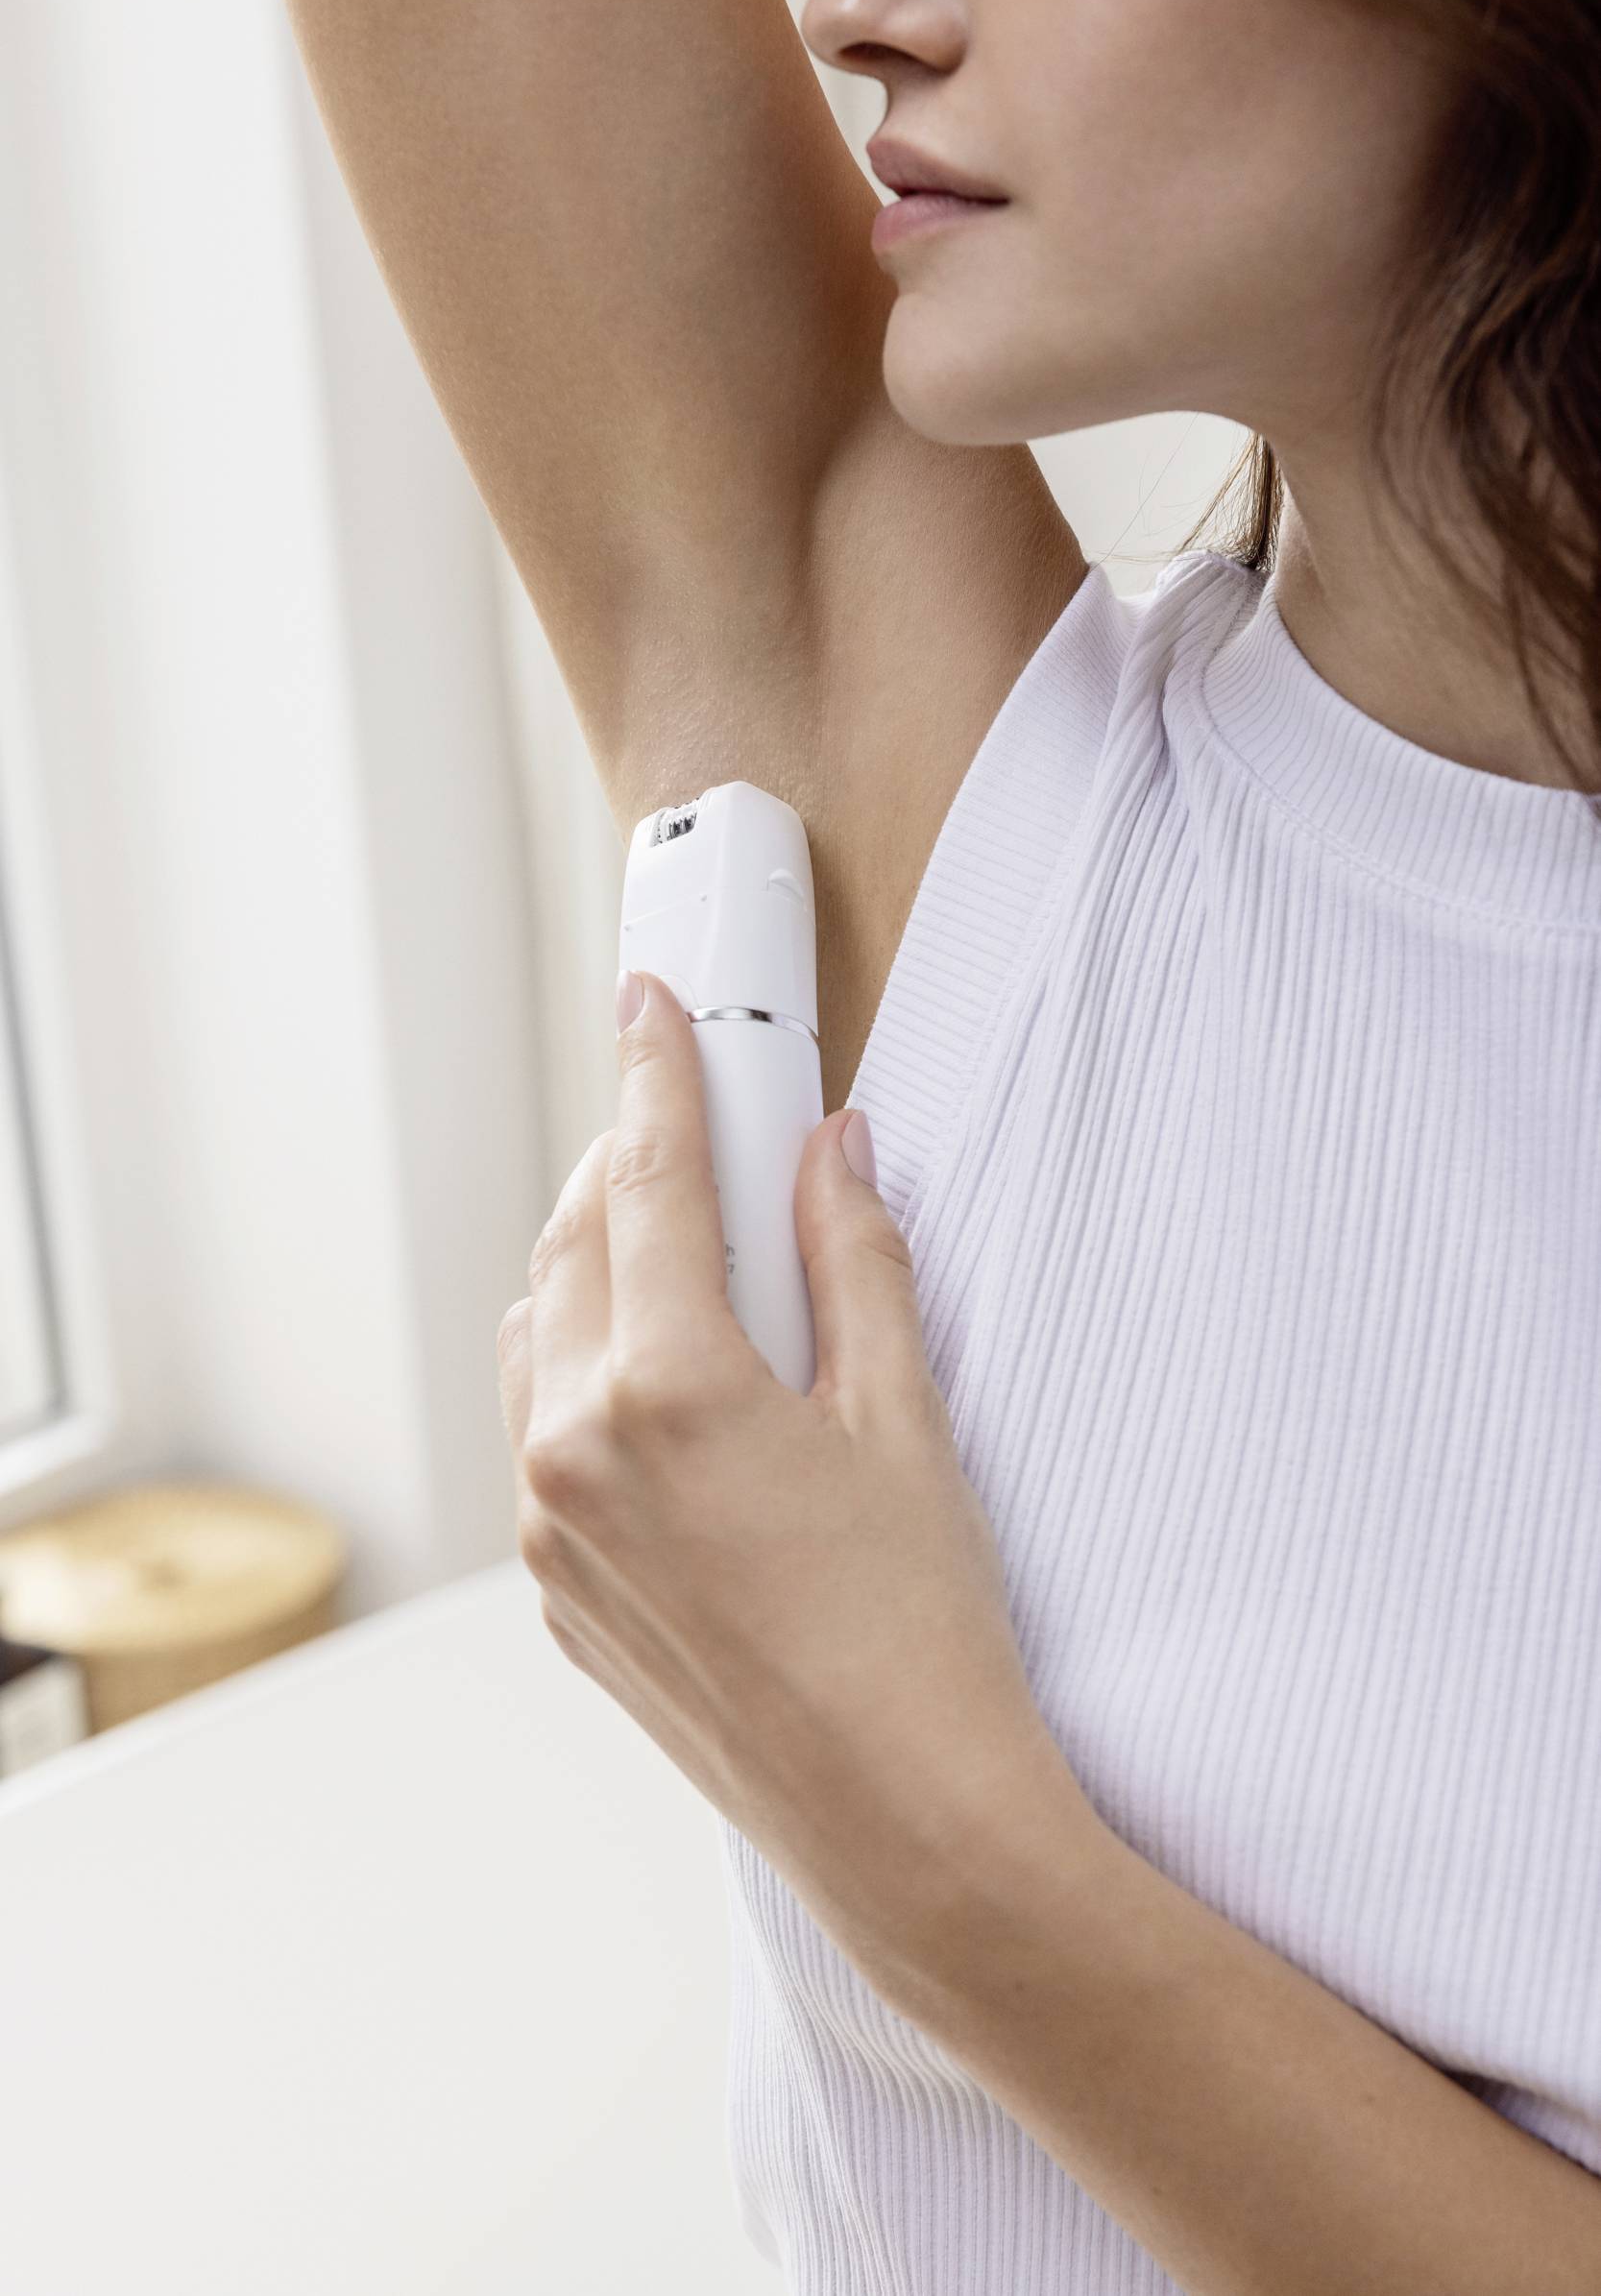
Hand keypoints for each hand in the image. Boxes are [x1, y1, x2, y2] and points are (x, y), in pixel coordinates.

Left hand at [496, 969, 1080, 1995]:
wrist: (906, 1825)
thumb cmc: (923, 1634)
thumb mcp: (907, 1421)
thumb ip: (855, 1265)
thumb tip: (832, 1153)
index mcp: (667, 1389)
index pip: (652, 1177)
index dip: (660, 1071)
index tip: (654, 1003)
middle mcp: (576, 1451)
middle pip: (579, 1240)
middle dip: (633, 1163)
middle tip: (701, 1125)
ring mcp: (553, 1529)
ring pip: (544, 1332)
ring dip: (602, 1265)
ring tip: (698, 1258)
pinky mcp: (558, 1589)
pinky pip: (542, 1430)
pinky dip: (590, 1368)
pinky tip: (675, 1381)